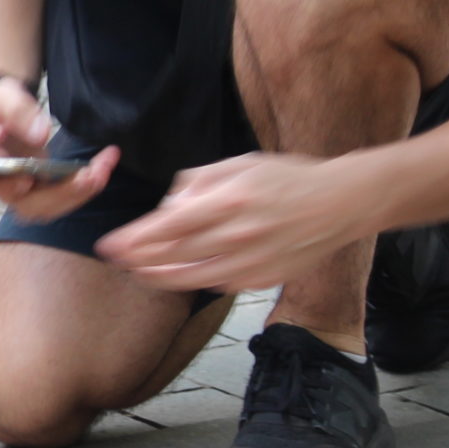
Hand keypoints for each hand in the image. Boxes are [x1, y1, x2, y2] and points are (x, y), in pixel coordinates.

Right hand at [0, 77, 115, 221]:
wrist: (11, 115)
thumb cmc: (2, 105)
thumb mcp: (5, 96)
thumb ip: (18, 111)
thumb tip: (40, 135)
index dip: (1, 187)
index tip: (26, 179)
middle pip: (24, 204)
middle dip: (60, 193)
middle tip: (89, 175)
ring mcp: (20, 195)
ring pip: (48, 209)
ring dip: (80, 193)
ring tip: (103, 167)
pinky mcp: (41, 195)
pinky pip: (63, 200)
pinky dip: (86, 186)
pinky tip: (104, 165)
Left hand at [95, 151, 374, 292]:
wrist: (338, 205)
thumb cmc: (286, 179)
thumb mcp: (239, 164)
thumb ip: (198, 182)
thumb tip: (169, 206)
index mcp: (229, 202)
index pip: (168, 226)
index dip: (135, 239)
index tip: (110, 244)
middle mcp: (237, 236)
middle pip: (174, 256)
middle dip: (138, 260)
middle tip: (114, 259)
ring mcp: (250, 262)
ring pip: (192, 278)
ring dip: (160, 277)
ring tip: (139, 272)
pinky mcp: (261, 279)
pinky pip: (218, 283)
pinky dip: (195, 280)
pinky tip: (179, 275)